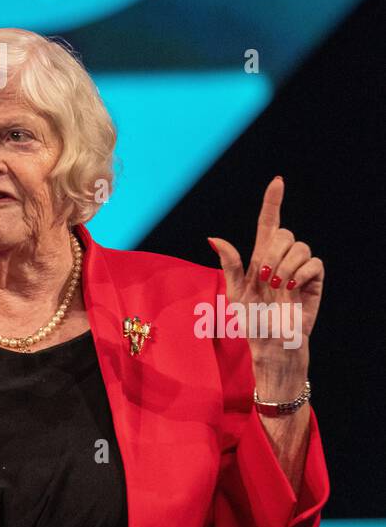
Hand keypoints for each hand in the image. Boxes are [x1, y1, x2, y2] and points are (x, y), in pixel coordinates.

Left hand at [208, 176, 324, 366]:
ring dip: (286, 266)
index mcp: (259, 257)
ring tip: (279, 288)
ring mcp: (299, 269)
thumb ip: (230, 263)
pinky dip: (301, 274)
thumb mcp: (235, 292)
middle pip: (284, 233)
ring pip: (300, 246)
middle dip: (273, 252)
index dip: (273, 201)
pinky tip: (292, 289)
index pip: (268, 222)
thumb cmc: (252, 322)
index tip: (278, 181)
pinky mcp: (314, 282)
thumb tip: (213, 237)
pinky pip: (314, 262)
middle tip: (266, 278)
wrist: (271, 345)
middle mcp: (281, 259)